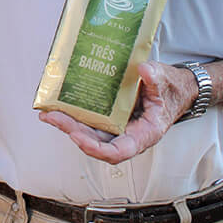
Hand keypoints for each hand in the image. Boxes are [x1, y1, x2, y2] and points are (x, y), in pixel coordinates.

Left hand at [39, 61, 195, 163]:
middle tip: (53, 117)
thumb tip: (144, 70)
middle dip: (72, 132)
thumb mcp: (167, 83)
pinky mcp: (111, 118)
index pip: (118, 152)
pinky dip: (75, 116)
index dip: (95, 149)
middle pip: (96, 143)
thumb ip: (156, 78)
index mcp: (144, 134)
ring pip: (90, 134)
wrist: (174, 88)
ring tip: (48, 113)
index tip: (77, 138)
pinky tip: (59, 106)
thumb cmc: (171, 90)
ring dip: (69, 126)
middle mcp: (128, 136)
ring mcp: (118, 129)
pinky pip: (91, 122)